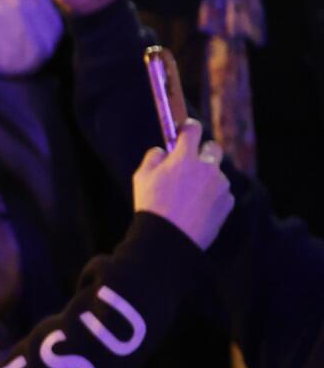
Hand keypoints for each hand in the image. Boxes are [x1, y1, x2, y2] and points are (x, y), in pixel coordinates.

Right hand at [133, 120, 233, 248]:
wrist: (169, 240)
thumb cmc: (152, 207)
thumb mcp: (141, 178)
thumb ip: (153, 158)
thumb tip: (162, 150)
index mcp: (184, 158)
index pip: (192, 130)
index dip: (188, 128)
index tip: (185, 130)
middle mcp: (207, 168)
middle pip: (214, 148)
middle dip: (204, 151)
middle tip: (191, 163)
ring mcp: (220, 185)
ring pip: (216, 174)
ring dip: (206, 179)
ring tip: (189, 197)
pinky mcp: (228, 202)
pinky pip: (221, 193)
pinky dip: (212, 197)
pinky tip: (196, 209)